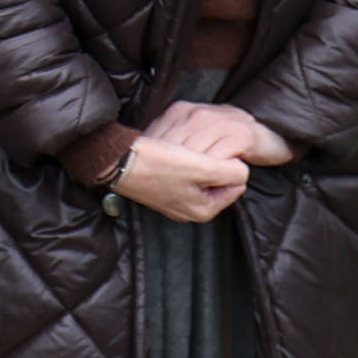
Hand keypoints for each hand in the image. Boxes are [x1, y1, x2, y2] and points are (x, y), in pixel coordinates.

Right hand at [106, 99, 286, 225]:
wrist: (115, 161)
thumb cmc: (156, 164)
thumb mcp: (201, 167)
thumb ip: (230, 171)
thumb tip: (242, 169)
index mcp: (203, 209)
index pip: (237, 184)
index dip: (231, 164)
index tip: (214, 153)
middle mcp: (189, 207)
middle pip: (219, 179)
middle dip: (214, 162)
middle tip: (198, 150)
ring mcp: (174, 197)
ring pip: (201, 173)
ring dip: (198, 158)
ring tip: (184, 148)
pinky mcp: (161, 185)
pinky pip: (184, 170)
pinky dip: (182, 158)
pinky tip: (172, 149)